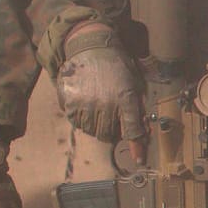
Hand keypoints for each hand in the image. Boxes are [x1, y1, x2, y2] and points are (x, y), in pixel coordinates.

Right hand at [59, 25, 146, 159]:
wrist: (92, 46)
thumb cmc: (117, 67)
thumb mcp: (133, 84)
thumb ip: (135, 108)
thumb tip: (139, 133)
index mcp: (125, 98)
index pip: (132, 128)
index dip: (136, 146)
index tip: (138, 160)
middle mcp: (105, 102)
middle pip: (107, 134)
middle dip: (110, 132)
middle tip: (109, 120)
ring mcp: (85, 101)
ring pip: (90, 129)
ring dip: (94, 126)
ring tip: (96, 111)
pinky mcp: (69, 99)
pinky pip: (74, 120)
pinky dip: (80, 118)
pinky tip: (83, 105)